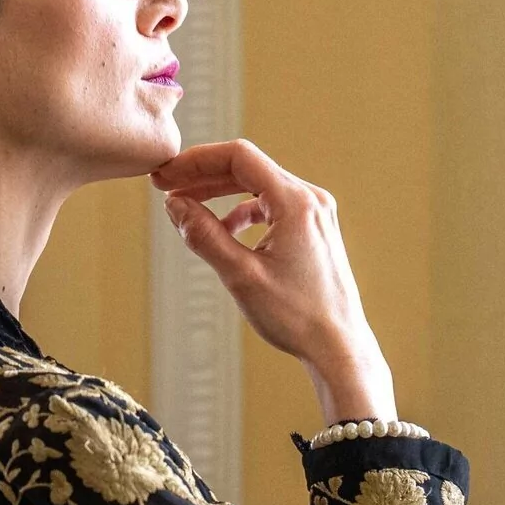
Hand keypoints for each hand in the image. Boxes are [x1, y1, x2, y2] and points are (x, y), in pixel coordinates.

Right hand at [152, 139, 379, 370]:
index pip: (239, 157)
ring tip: (187, 206)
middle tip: (165, 187)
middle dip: (203, 175)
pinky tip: (224, 230)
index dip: (196, 161)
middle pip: (247, 168)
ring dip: (220, 192)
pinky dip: (242, 211)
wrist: (338, 346)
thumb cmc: (297, 316)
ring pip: (258, 186)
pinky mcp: (314, 230)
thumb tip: (175, 205)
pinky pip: (271, 206)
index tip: (165, 174)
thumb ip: (204, 235)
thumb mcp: (240, 275)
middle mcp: (310, 199)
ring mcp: (315, 214)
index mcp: (296, 202)